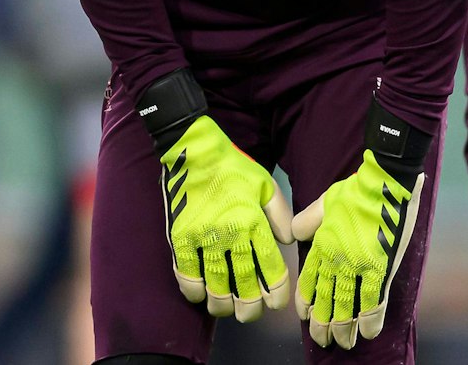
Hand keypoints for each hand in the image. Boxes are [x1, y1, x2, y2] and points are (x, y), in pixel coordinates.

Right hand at [140, 72, 292, 321]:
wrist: (192, 151)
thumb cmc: (232, 168)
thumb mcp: (265, 184)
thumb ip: (279, 214)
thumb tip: (288, 243)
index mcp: (253, 220)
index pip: (270, 267)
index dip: (275, 291)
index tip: (276, 304)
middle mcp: (230, 233)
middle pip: (242, 283)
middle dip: (249, 307)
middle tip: (250, 315)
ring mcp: (202, 238)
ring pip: (214, 285)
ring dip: (221, 303)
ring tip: (226, 310)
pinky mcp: (179, 238)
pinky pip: (186, 273)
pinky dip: (193, 290)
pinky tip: (200, 296)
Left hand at [292, 100, 429, 348]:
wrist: (385, 182)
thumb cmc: (355, 188)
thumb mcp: (324, 201)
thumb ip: (307, 220)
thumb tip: (295, 234)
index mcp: (322, 246)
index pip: (308, 283)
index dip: (306, 303)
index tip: (304, 317)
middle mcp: (336, 261)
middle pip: (325, 302)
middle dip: (323, 325)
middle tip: (323, 340)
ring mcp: (358, 267)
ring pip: (346, 307)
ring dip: (343, 328)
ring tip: (343, 343)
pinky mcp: (381, 269)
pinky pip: (373, 302)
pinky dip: (370, 320)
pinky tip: (367, 333)